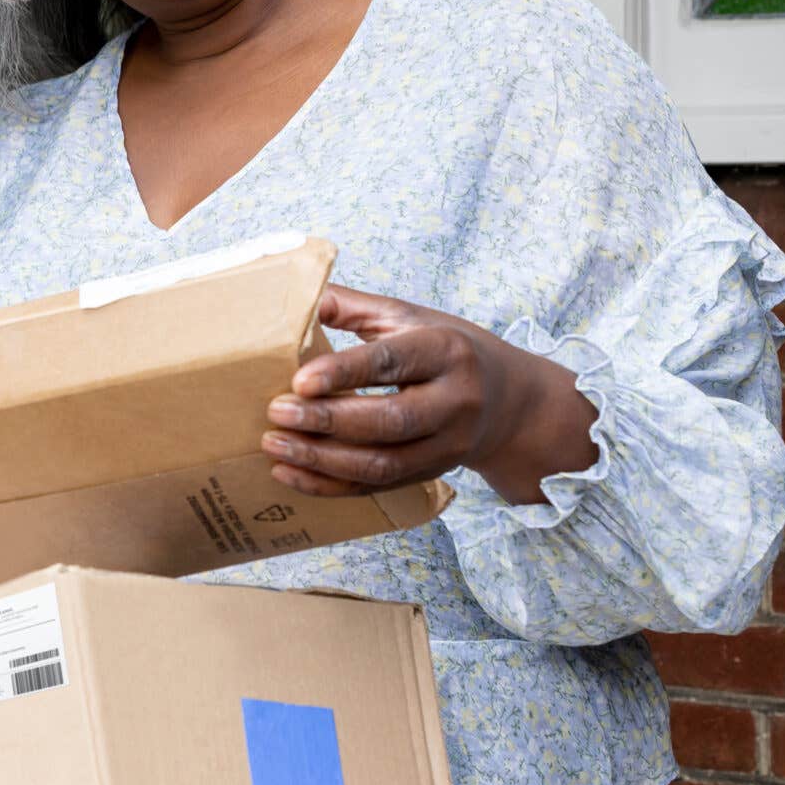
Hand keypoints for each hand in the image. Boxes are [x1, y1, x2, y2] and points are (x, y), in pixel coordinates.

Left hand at [262, 284, 597, 504]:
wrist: (509, 403)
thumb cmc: (448, 349)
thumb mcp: (411, 317)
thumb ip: (354, 308)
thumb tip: (297, 297)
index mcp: (447, 351)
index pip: (392, 364)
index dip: (344, 373)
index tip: (299, 381)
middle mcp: (454, 402)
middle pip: (389, 420)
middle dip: (328, 421)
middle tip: (277, 413)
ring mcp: (446, 446)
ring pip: (382, 464)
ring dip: (322, 460)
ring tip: (274, 444)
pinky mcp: (431, 474)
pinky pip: (376, 487)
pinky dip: (329, 485)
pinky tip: (290, 472)